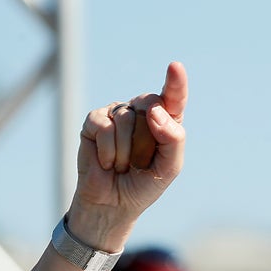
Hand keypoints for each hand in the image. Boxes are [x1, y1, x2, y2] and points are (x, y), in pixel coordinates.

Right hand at [71, 61, 187, 249]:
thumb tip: (154, 112)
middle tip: (141, 161)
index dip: (176, 83)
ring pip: (127, 119)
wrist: (113, 203)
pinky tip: (107, 162)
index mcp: (165, 120)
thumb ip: (173, 139)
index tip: (175, 67)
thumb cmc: (144, 184)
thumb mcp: (169, 167)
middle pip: (150, 105)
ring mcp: (117, 114)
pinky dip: (108, 151)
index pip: (173, 97)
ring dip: (127, 152)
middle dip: (148, 139)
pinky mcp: (94, 121)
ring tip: (123, 165)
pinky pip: (104, 127)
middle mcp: (142, 111)